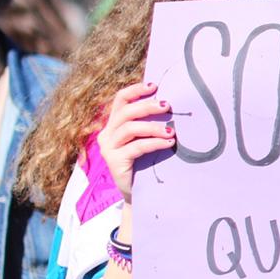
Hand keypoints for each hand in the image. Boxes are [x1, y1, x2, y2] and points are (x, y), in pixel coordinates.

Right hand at [98, 81, 174, 203]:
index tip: (154, 85)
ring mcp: (109, 148)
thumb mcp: (145, 139)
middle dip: (147, 106)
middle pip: (125, 112)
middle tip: (168, 106)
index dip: (135, 90)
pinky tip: (169, 142)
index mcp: (114, 124)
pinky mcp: (114, 161)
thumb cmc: (145, 163)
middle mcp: (107, 134)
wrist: (137, 193)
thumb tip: (170, 103)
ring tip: (172, 130)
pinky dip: (155, 142)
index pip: (120, 100)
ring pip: (130, 128)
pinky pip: (136, 147)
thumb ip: (149, 123)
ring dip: (153, 127)